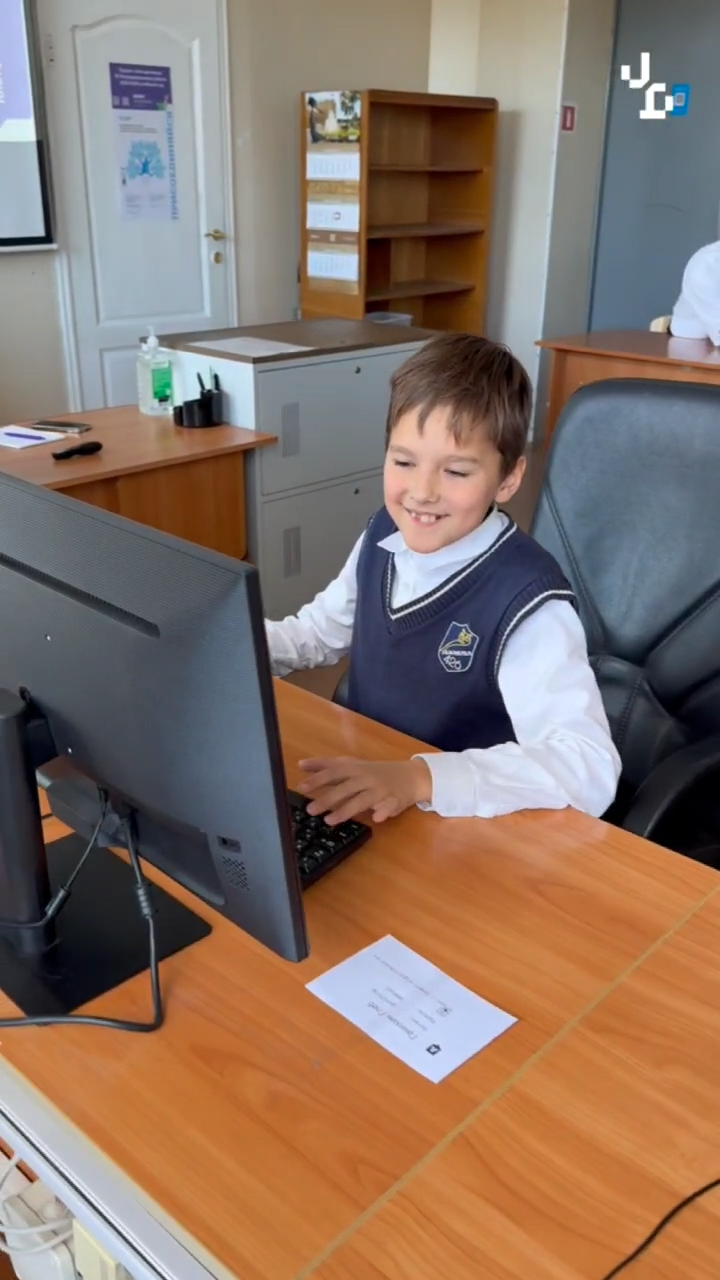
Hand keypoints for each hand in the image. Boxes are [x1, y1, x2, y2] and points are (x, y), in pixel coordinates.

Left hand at [297, 756, 431, 824]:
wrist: (410, 775)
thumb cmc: (375, 771)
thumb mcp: (351, 764)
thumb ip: (327, 765)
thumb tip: (301, 764)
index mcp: (354, 768)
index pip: (333, 772)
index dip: (317, 779)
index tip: (301, 787)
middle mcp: (366, 778)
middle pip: (345, 787)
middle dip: (327, 798)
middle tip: (310, 809)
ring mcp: (380, 789)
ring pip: (362, 799)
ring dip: (346, 810)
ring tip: (330, 820)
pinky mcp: (394, 800)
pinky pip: (389, 806)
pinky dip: (384, 812)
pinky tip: (377, 818)